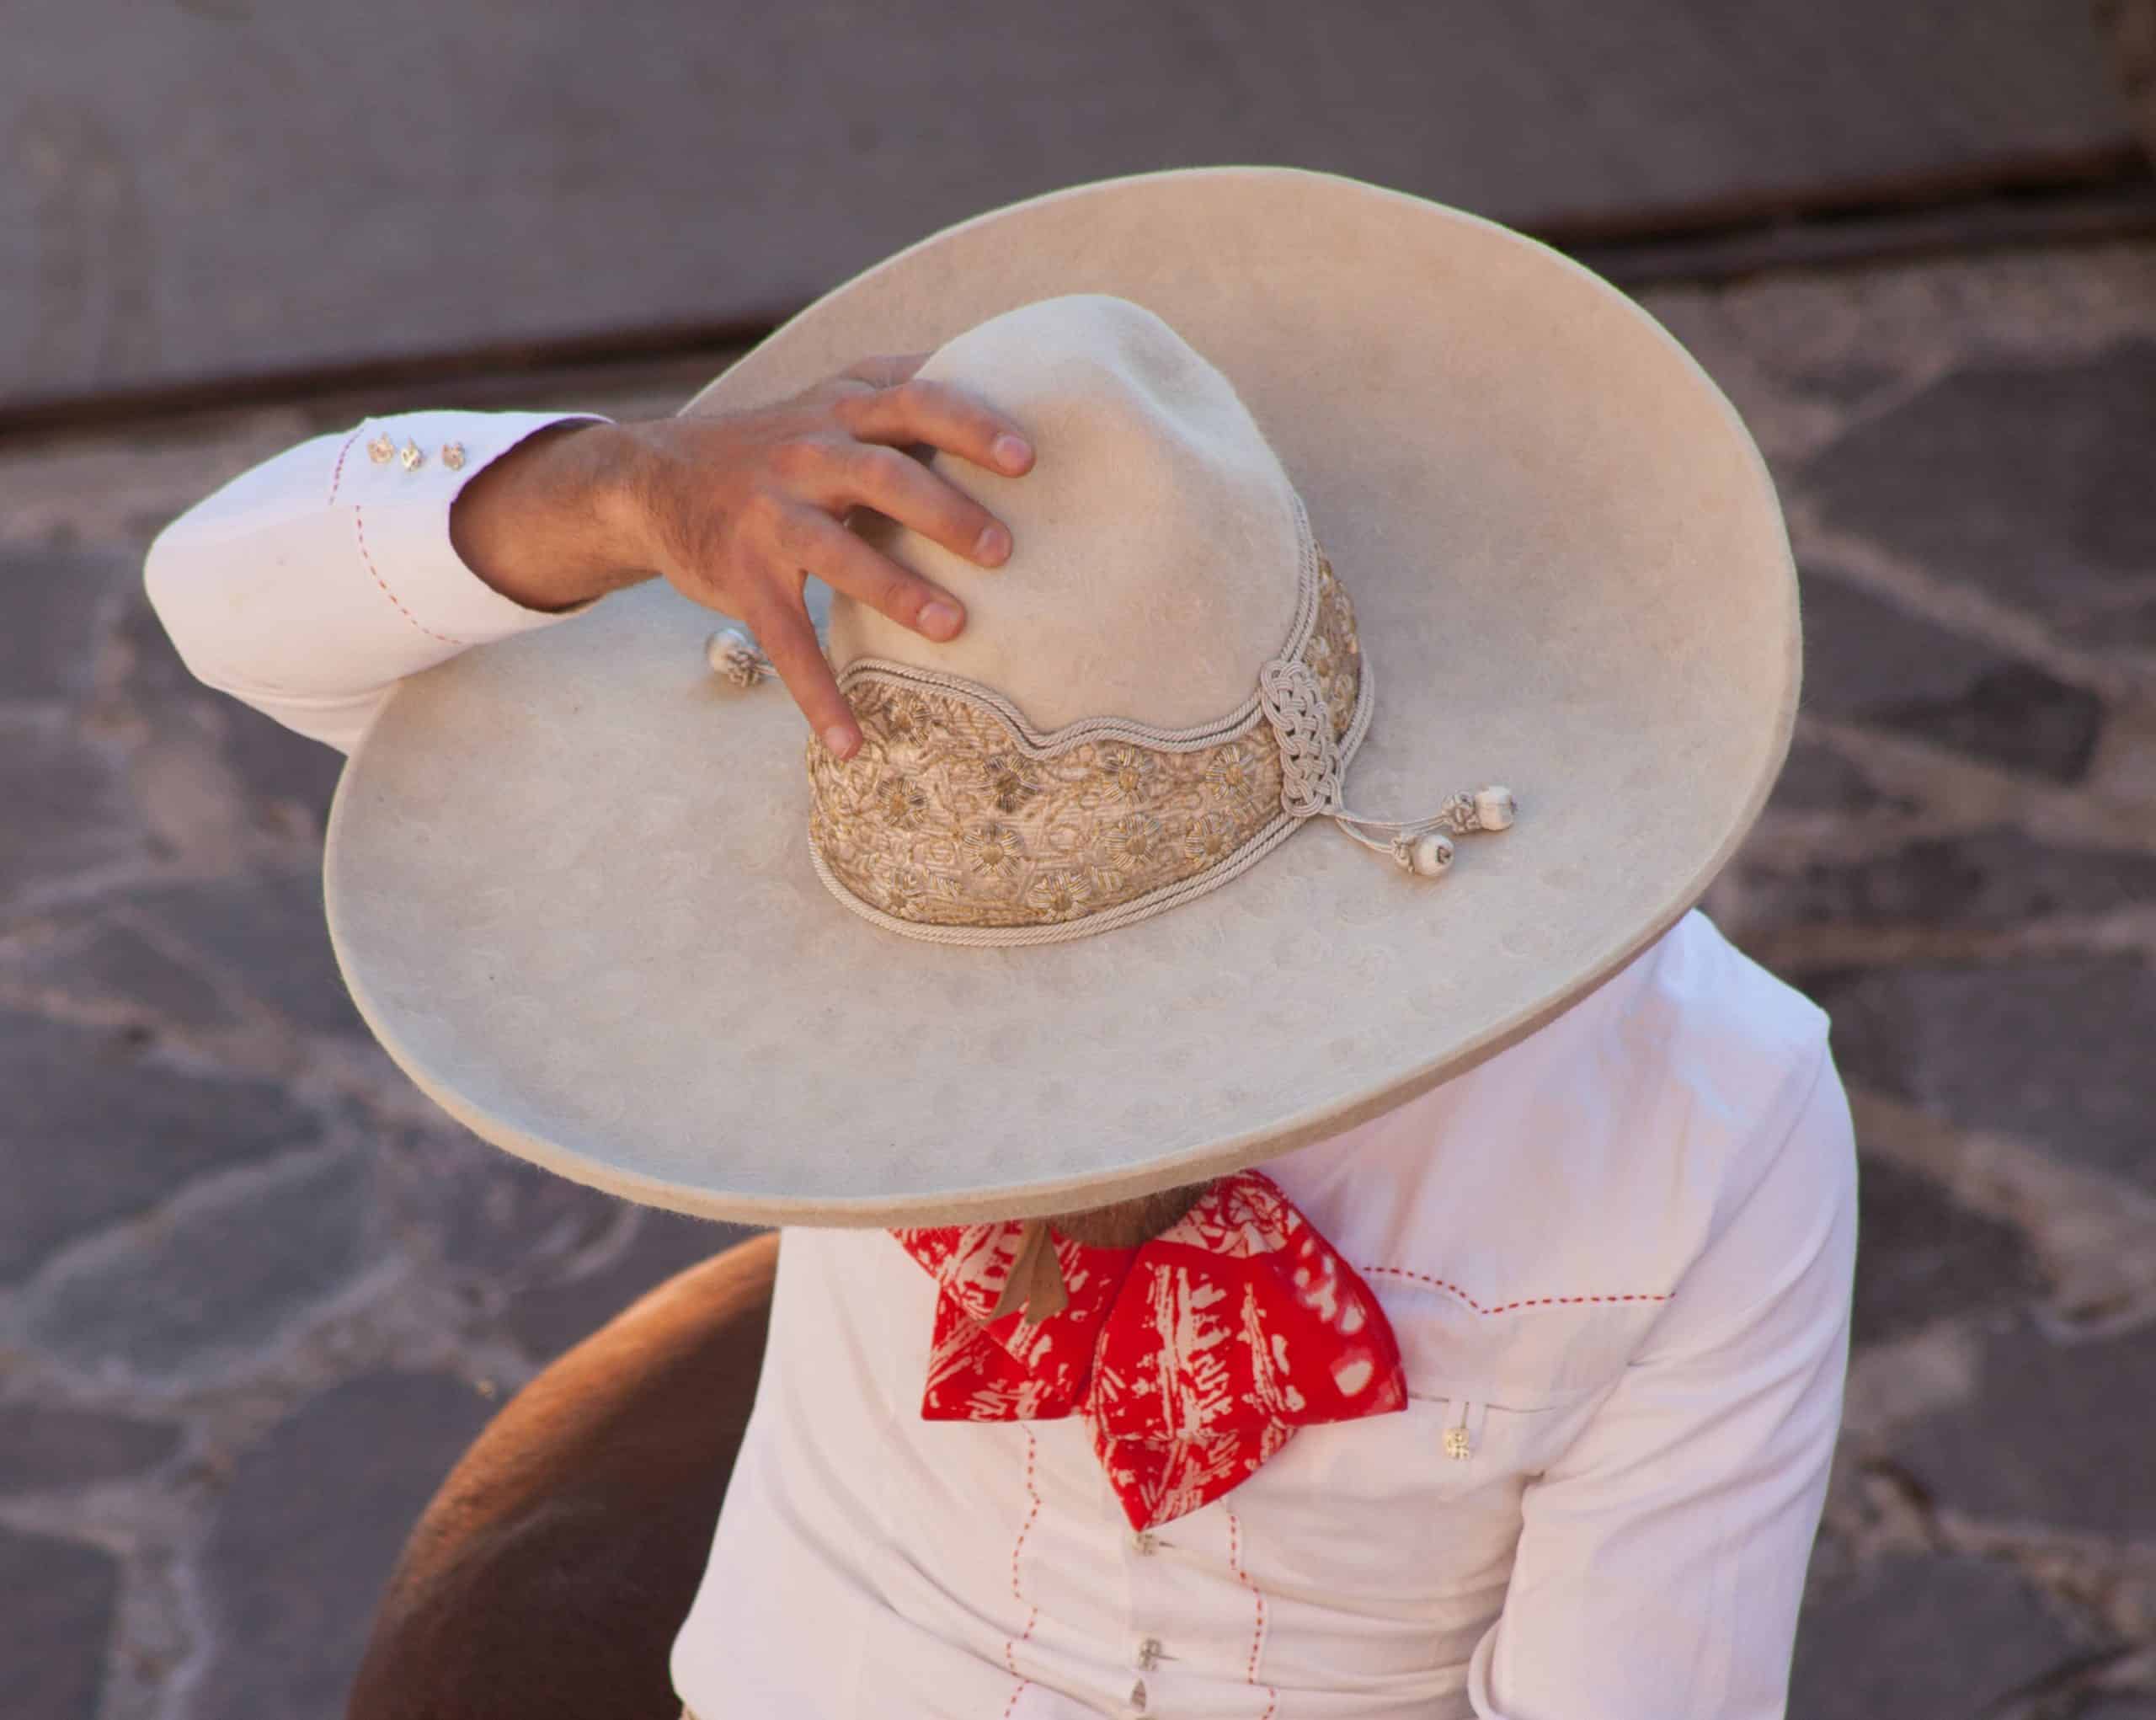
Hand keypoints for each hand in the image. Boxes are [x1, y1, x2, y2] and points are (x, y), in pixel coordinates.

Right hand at [449, 354, 1034, 757]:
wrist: (655, 479)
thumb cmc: (777, 444)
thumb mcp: (833, 399)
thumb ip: (904, 389)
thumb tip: (1007, 370)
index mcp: (842, 410)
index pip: (913, 400)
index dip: (968, 425)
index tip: (1025, 459)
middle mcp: (806, 454)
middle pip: (881, 473)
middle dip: (945, 510)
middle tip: (1002, 550)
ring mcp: (770, 516)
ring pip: (835, 550)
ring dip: (894, 590)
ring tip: (952, 627)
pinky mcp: (743, 576)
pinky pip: (784, 639)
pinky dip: (817, 694)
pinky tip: (852, 745)